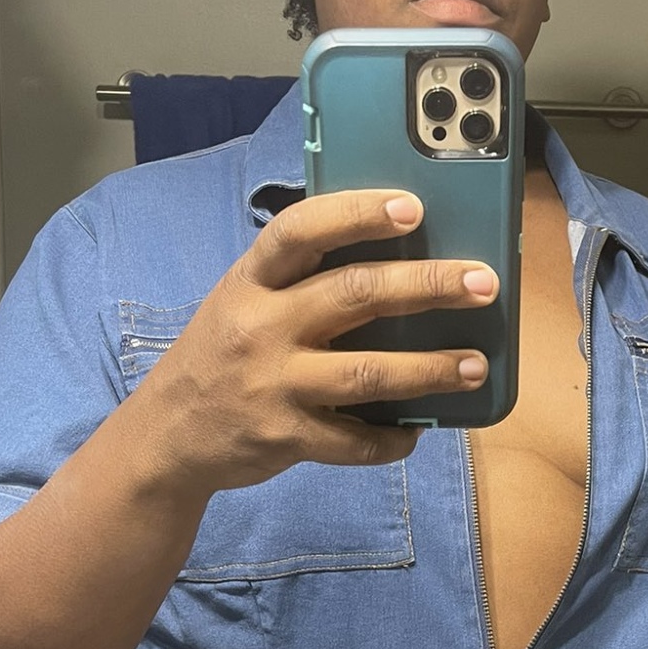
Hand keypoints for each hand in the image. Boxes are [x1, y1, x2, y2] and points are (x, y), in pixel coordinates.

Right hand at [134, 189, 496, 492]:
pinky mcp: (284, 437)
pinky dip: (391, 438)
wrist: (165, 437)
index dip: (357, 214)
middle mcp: (260, 327)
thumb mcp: (240, 302)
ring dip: (430, 368)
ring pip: (366, 372)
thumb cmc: (220, 357)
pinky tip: (418, 428)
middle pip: (353, 294)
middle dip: (426, 286)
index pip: (300, 231)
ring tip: (475, 364)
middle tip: (482, 283)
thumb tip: (389, 257)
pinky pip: (352, 441)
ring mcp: (273, 384)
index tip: (411, 207)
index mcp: (250, 281)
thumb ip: (297, 280)